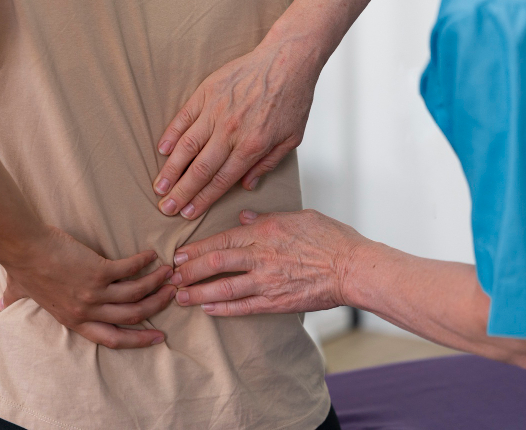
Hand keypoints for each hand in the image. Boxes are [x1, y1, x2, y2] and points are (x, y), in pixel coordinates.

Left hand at [0, 225, 175, 347]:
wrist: (22, 248)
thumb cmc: (20, 267)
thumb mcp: (17, 292)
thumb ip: (15, 300)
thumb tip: (1, 304)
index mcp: (72, 320)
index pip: (111, 339)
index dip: (137, 340)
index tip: (157, 337)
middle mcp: (86, 310)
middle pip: (131, 316)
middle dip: (155, 308)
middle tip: (172, 297)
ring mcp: (93, 291)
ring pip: (135, 294)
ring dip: (156, 285)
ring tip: (169, 274)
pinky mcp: (97, 270)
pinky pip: (129, 270)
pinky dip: (143, 263)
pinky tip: (152, 255)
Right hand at [153, 38, 320, 219]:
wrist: (287, 60)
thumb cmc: (292, 98)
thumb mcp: (291, 139)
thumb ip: (268, 164)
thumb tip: (247, 185)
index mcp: (252, 146)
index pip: (221, 181)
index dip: (202, 200)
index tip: (188, 213)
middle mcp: (231, 131)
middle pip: (200, 169)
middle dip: (181, 192)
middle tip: (166, 209)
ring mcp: (216, 111)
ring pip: (186, 146)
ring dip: (170, 169)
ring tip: (159, 187)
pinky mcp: (207, 92)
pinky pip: (183, 118)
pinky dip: (170, 135)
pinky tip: (161, 150)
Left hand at [168, 210, 365, 315]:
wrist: (354, 268)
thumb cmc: (331, 238)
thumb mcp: (298, 216)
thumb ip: (268, 218)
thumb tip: (244, 218)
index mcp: (265, 232)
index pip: (222, 239)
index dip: (197, 248)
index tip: (180, 254)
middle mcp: (261, 256)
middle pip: (216, 262)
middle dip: (190, 270)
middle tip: (171, 276)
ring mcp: (268, 281)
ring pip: (224, 287)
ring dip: (198, 292)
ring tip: (180, 296)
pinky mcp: (277, 302)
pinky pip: (244, 306)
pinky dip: (223, 308)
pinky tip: (207, 309)